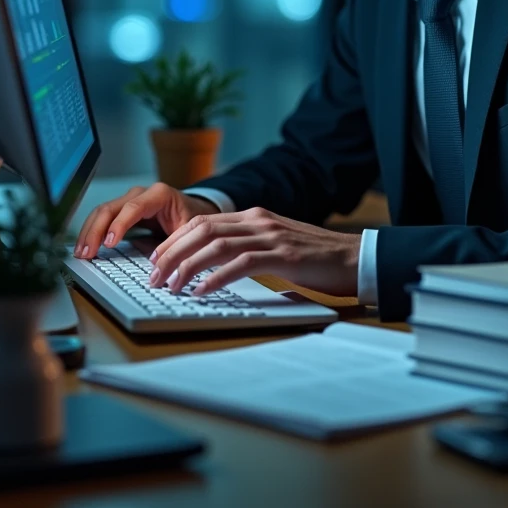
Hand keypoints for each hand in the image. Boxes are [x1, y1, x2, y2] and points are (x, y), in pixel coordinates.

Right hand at [74, 182, 218, 258]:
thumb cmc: (192, 220)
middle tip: (87, 253)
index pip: (133, 207)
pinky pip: (102, 217)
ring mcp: (129, 199)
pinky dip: (92, 231)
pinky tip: (85, 246)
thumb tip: (158, 265)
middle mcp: (141, 194)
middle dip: (96, 231)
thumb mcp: (190, 230)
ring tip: (81, 253)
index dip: (119, 225)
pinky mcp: (122, 209)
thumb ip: (176, 243)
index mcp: (159, 195)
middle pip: (111, 208)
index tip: (109, 244)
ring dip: (89, 232)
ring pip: (102, 211)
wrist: (193, 210)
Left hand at [147, 207, 360, 297]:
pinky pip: (240, 264)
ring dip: (187, 266)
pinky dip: (216, 277)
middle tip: (153, 276)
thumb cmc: (316, 257)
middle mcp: (258, 220)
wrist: (354, 256)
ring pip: (215, 245)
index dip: (174, 239)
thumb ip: (249, 248)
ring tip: (170, 286)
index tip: (156, 259)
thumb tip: (215, 268)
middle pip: (201, 229)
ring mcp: (270, 235)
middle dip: (171, 253)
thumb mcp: (276, 245)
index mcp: (254, 216)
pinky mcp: (282, 254)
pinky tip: (201, 291)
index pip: (202, 221)